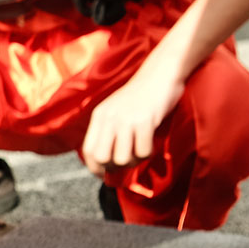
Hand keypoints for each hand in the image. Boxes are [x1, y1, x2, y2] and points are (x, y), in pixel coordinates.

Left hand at [81, 60, 184, 178]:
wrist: (161, 74)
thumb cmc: (143, 96)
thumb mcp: (117, 110)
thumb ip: (109, 130)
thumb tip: (107, 161)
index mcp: (99, 116)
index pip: (87, 151)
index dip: (95, 167)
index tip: (106, 174)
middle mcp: (108, 118)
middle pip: (101, 158)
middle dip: (114, 167)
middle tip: (128, 161)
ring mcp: (125, 119)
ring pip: (120, 159)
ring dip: (133, 162)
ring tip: (141, 151)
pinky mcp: (144, 120)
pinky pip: (141, 151)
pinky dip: (147, 154)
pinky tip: (150, 145)